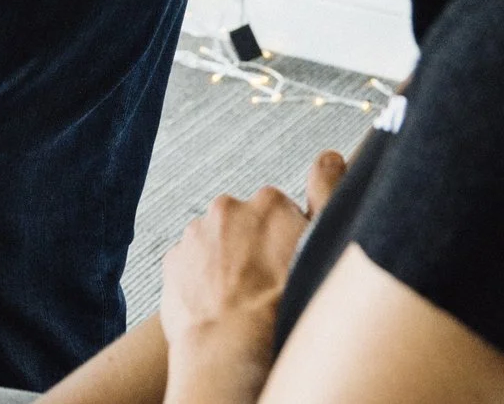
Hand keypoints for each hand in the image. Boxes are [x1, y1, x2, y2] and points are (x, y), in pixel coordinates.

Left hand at [159, 150, 346, 401]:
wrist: (230, 348)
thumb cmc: (284, 305)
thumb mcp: (323, 245)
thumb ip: (328, 193)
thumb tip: (330, 156)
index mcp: (269, 203)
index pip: (280, 214)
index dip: (288, 243)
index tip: (289, 268)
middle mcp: (228, 208)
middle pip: (245, 225)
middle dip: (253, 248)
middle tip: (265, 287)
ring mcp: (196, 233)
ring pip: (217, 244)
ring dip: (226, 264)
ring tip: (240, 301)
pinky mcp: (173, 259)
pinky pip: (191, 264)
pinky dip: (202, 280)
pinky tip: (218, 305)